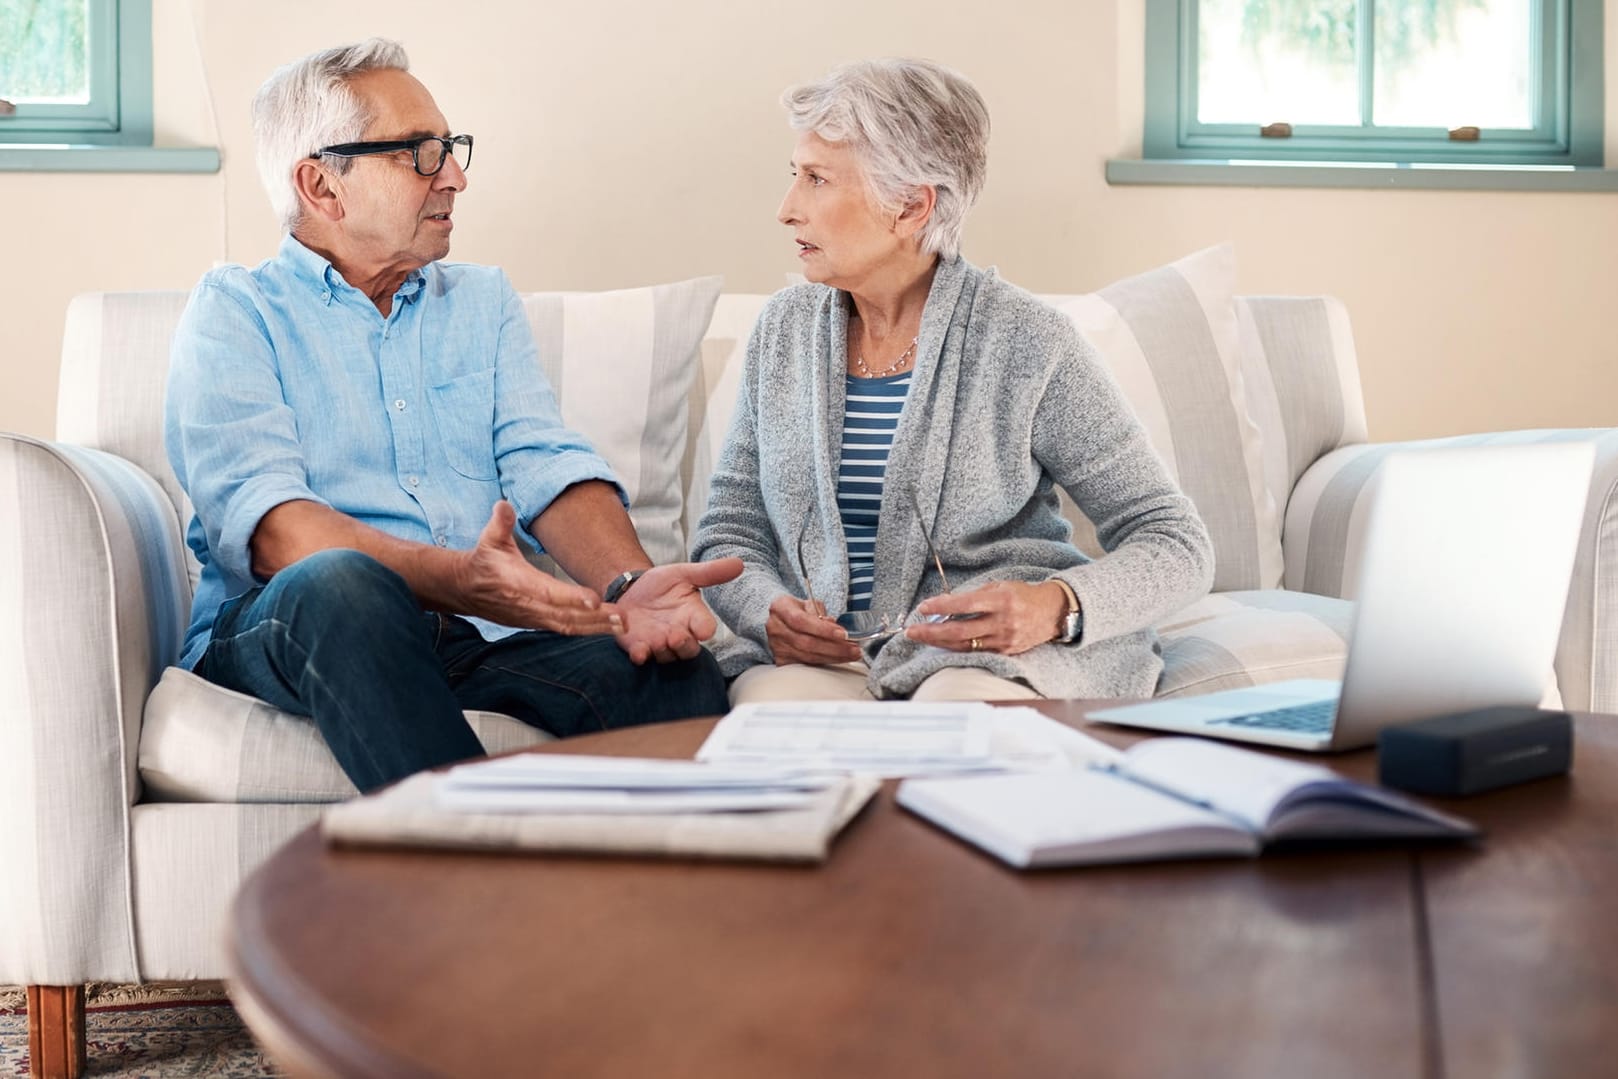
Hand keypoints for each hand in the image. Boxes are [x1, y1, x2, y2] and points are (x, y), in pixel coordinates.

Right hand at [455, 502, 622, 634]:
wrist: (466, 589)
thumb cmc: (484, 561)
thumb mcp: (489, 539)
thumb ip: (500, 523)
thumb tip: (504, 506)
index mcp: (517, 583)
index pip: (547, 592)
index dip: (571, 597)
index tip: (595, 600)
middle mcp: (527, 604)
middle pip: (565, 615)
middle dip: (595, 618)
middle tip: (622, 617)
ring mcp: (533, 617)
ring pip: (568, 626)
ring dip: (597, 627)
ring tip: (622, 625)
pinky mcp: (537, 623)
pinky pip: (565, 629)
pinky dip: (588, 630)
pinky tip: (608, 628)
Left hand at [611, 557, 743, 663]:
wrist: (630, 590)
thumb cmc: (661, 584)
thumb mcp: (684, 573)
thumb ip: (710, 572)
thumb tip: (739, 563)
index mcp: (693, 616)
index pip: (706, 627)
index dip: (705, 630)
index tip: (703, 631)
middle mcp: (679, 633)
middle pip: (689, 650)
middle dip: (684, 645)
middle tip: (675, 636)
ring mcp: (659, 643)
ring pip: (667, 656)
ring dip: (662, 651)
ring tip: (656, 640)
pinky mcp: (639, 647)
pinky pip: (642, 657)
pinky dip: (640, 656)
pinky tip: (638, 652)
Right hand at [765, 595, 862, 666]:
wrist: (782, 620)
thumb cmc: (799, 610)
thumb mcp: (810, 604)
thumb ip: (821, 614)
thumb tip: (835, 628)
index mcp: (780, 608)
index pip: (801, 621)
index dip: (823, 629)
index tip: (843, 634)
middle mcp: (775, 628)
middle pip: (806, 642)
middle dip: (834, 647)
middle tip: (854, 649)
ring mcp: (776, 646)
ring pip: (808, 656)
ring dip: (833, 657)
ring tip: (851, 655)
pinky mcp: (781, 660)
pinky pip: (806, 664)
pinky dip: (825, 662)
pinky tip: (838, 659)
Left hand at [906, 581, 1069, 656]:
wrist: (1053, 612)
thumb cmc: (1023, 595)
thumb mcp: (1001, 586)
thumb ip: (975, 595)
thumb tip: (947, 604)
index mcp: (1001, 600)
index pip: (965, 604)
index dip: (942, 606)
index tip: (923, 607)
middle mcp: (1002, 622)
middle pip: (960, 631)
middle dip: (932, 632)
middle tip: (911, 631)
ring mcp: (1003, 641)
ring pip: (964, 645)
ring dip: (939, 642)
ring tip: (921, 637)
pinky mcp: (1005, 653)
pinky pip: (975, 652)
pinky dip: (956, 648)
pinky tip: (942, 644)